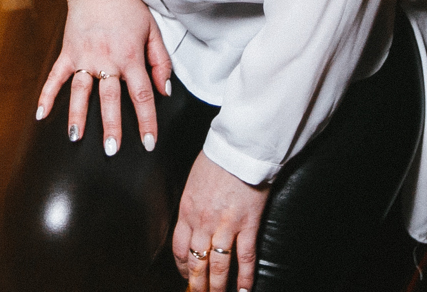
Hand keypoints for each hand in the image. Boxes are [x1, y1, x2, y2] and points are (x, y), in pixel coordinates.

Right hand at [36, 0, 171, 155]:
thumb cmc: (129, 7)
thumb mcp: (153, 31)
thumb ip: (160, 62)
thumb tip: (164, 91)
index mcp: (130, 56)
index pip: (142, 94)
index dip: (147, 120)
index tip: (148, 142)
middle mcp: (106, 59)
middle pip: (110, 98)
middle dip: (111, 126)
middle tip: (111, 149)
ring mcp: (84, 56)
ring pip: (81, 91)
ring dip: (78, 116)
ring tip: (76, 138)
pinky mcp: (68, 51)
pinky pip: (56, 76)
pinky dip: (47, 95)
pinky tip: (41, 115)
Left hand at [173, 151, 266, 291]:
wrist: (239, 148)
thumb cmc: (217, 158)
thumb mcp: (194, 180)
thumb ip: (192, 202)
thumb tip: (193, 216)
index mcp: (187, 210)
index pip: (179, 248)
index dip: (181, 266)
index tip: (185, 275)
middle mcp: (202, 223)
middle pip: (196, 262)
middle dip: (197, 284)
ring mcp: (225, 226)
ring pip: (219, 266)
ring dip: (218, 287)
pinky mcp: (247, 225)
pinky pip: (245, 258)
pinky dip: (245, 277)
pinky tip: (244, 290)